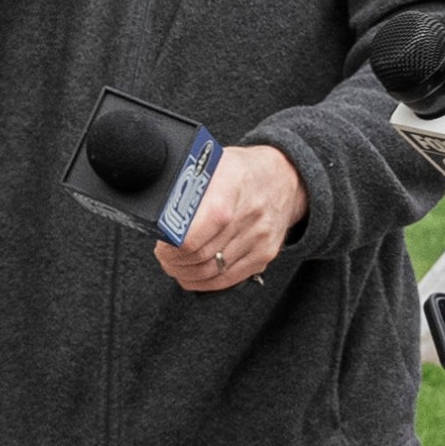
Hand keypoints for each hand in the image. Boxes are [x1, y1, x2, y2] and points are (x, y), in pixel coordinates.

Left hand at [153, 145, 306, 291]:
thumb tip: (159, 208)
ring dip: (185, 273)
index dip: (171, 245)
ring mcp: (259, 238)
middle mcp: (248, 215)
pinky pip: (228, 279)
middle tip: (164, 255)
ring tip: (174, 264)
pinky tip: (192, 275)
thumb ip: (187, 184)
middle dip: (174, 260)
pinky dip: (204, 282)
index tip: (161, 244)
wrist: (285, 178)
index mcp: (230, 187)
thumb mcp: (212, 163)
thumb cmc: (241, 170)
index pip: (194, 233)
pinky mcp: (265, 255)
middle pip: (200, 255)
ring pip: (211, 271)